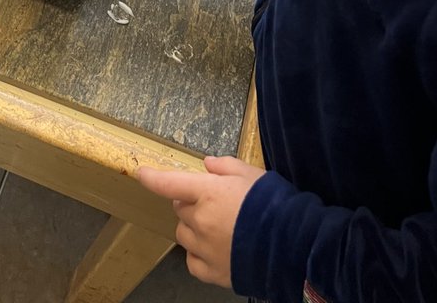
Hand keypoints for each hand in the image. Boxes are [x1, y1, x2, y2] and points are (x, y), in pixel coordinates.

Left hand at [139, 157, 265, 286]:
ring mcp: (205, 249)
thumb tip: (207, 164)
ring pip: (184, 234)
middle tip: (213, 203)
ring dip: (193, 228)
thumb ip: (226, 166)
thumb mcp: (252, 174)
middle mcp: (201, 220)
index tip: (142, 174)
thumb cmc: (274, 205)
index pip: (169, 184)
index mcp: (208, 192)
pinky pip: (192, 261)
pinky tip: (214, 249)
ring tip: (217, 227)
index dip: (152, 178)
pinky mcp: (213, 272)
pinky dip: (198, 254)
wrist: (294, 246)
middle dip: (190, 203)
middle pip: (180, 209)